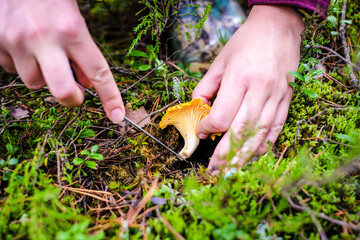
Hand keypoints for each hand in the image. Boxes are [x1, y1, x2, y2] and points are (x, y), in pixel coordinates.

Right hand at [0, 0, 123, 122]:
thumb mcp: (75, 21)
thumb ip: (82, 53)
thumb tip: (85, 84)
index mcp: (72, 30)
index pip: (98, 72)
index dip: (110, 97)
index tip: (117, 115)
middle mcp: (45, 38)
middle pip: (62, 92)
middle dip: (71, 99)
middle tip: (74, 93)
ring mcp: (17, 42)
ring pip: (35, 84)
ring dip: (43, 76)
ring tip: (43, 53)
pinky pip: (12, 71)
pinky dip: (22, 65)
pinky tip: (23, 45)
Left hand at [192, 5, 303, 168]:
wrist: (278, 27)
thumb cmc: (245, 43)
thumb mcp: (219, 61)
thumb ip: (205, 87)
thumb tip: (198, 110)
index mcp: (239, 78)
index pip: (222, 116)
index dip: (209, 128)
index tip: (202, 131)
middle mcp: (259, 90)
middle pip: (241, 131)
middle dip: (226, 154)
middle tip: (215, 170)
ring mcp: (276, 96)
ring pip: (260, 134)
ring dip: (245, 156)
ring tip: (232, 170)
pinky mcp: (287, 99)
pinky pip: (277, 127)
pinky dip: (266, 144)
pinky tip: (255, 155)